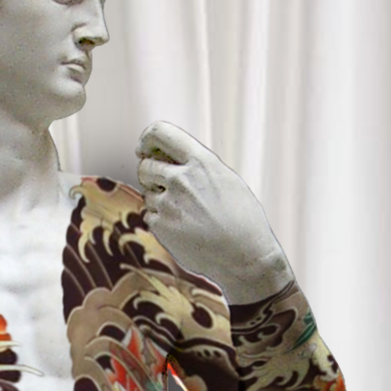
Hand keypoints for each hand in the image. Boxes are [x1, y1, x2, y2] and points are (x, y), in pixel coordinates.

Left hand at [135, 120, 293, 303]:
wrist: (245, 257)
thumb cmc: (242, 220)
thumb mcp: (226, 180)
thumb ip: (197, 166)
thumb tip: (169, 158)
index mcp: (200, 161)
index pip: (159, 133)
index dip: (147, 140)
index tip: (145, 149)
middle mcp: (181, 179)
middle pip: (145, 166)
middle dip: (151, 175)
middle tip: (167, 188)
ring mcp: (168, 204)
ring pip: (147, 194)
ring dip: (159, 200)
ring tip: (187, 214)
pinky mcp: (161, 227)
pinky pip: (150, 216)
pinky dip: (161, 221)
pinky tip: (184, 229)